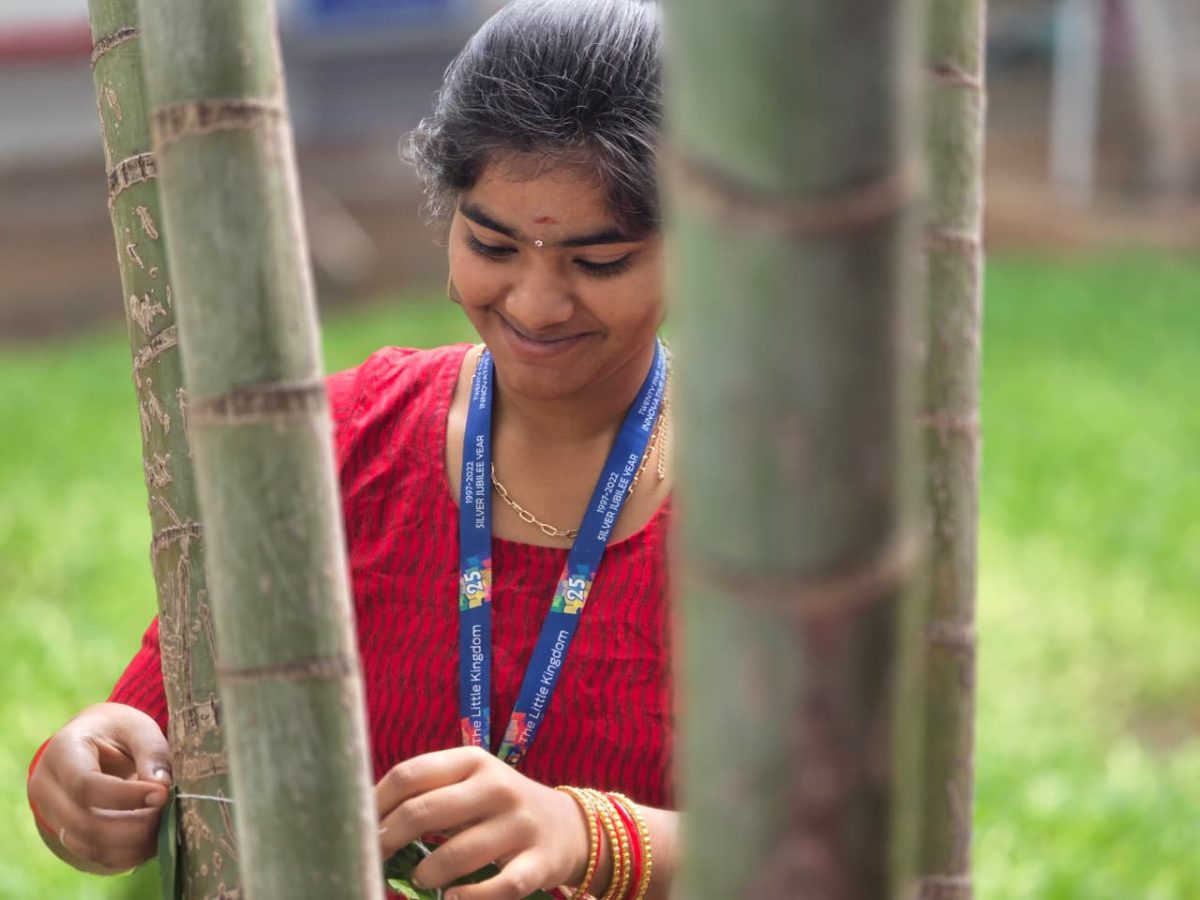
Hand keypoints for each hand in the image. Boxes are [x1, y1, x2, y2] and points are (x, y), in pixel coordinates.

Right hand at [27, 702, 171, 873]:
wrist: (93, 740)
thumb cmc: (117, 730)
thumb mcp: (137, 727)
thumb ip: (151, 752)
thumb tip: (162, 786)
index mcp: (62, 751)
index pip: (84, 784)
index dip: (126, 796)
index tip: (162, 795)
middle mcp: (46, 786)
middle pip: (83, 822)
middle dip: (131, 827)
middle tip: (166, 817)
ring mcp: (51, 814)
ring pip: (85, 845)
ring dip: (129, 846)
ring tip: (162, 831)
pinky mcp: (64, 832)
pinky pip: (91, 855)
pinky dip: (123, 855)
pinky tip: (149, 844)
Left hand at [377, 746, 588, 898]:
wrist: (566, 826)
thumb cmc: (498, 806)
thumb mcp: (469, 784)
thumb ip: (427, 793)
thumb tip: (364, 818)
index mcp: (473, 760)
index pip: (409, 774)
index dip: (375, 804)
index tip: (358, 828)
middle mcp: (497, 786)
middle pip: (424, 811)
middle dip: (388, 839)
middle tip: (376, 858)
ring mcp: (519, 824)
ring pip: (455, 854)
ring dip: (426, 874)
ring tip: (421, 878)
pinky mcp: (538, 862)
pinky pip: (498, 888)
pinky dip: (470, 899)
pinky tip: (453, 899)